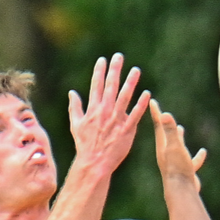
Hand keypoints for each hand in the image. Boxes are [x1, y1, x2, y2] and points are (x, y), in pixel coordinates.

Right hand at [68, 53, 150, 179]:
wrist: (94, 163)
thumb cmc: (84, 145)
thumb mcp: (75, 125)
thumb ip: (74, 107)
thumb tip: (72, 93)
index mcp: (93, 109)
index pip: (96, 85)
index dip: (100, 71)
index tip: (103, 59)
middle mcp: (105, 111)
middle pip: (111, 86)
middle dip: (115, 70)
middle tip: (119, 56)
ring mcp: (116, 120)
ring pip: (125, 97)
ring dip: (130, 82)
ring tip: (136, 70)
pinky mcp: (126, 130)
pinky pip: (135, 115)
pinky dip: (141, 104)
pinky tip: (147, 93)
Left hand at [150, 100, 206, 190]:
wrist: (181, 191)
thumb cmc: (177, 168)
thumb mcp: (175, 146)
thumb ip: (170, 130)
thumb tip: (164, 114)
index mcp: (163, 146)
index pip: (159, 125)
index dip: (156, 112)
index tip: (152, 101)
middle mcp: (167, 154)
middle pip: (164, 134)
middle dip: (164, 123)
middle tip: (161, 113)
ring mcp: (175, 163)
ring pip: (177, 146)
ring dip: (179, 137)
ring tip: (181, 129)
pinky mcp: (185, 172)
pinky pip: (191, 161)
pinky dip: (196, 156)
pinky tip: (203, 152)